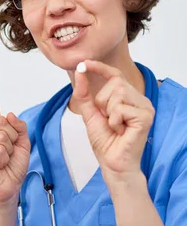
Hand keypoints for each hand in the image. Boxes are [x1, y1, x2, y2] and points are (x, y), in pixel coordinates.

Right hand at [0, 68, 30, 205]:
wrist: (9, 187)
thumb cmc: (14, 166)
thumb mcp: (24, 143)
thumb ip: (20, 127)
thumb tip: (9, 114)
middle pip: (4, 122)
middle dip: (14, 138)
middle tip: (9, 152)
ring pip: (2, 135)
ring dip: (9, 150)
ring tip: (4, 160)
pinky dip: (4, 157)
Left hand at [72, 60, 154, 187]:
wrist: (112, 162)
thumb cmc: (105, 141)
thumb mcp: (90, 113)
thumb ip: (84, 94)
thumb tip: (79, 72)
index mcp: (127, 97)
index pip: (115, 75)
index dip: (100, 67)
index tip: (83, 63)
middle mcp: (139, 99)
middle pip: (115, 82)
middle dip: (102, 101)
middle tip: (107, 119)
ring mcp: (145, 106)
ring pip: (118, 93)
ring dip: (108, 111)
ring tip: (115, 126)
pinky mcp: (146, 116)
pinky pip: (121, 108)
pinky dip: (114, 121)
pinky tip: (120, 131)